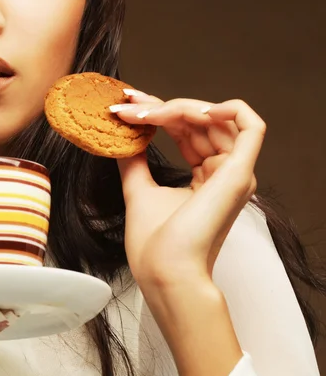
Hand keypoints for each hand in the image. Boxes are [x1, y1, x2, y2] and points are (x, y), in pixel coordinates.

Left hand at [111, 89, 265, 287]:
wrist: (164, 272)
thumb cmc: (154, 244)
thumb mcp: (140, 190)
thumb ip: (135, 161)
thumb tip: (124, 135)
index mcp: (205, 178)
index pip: (188, 131)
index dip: (160, 112)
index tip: (127, 104)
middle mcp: (223, 173)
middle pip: (200, 122)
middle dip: (162, 106)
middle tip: (128, 104)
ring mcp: (234, 173)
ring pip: (217, 119)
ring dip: (177, 107)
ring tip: (143, 113)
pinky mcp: (239, 174)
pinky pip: (251, 126)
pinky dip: (226, 109)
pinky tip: (191, 109)